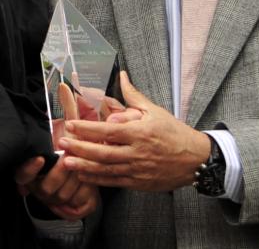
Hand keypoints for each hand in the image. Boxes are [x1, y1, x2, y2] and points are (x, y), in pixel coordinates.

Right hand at [13, 83, 99, 219]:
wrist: (81, 176)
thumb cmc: (70, 149)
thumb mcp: (67, 130)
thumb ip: (66, 110)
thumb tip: (65, 85)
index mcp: (34, 169)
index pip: (22, 174)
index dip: (29, 168)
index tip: (40, 158)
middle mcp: (41, 185)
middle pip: (49, 182)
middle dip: (63, 169)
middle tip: (70, 159)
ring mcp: (56, 198)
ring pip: (65, 192)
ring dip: (76, 179)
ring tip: (83, 166)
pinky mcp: (72, 206)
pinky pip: (78, 201)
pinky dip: (86, 191)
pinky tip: (90, 181)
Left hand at [59, 71, 210, 191]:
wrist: (195, 160)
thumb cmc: (174, 133)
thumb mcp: (154, 110)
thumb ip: (133, 95)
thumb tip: (122, 76)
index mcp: (140, 133)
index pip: (109, 131)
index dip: (88, 129)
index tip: (72, 125)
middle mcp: (138, 153)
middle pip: (104, 152)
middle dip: (80, 148)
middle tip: (62, 144)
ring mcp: (138, 170)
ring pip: (107, 170)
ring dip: (85, 166)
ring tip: (67, 162)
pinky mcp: (139, 183)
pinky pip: (114, 181)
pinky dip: (98, 180)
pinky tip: (84, 175)